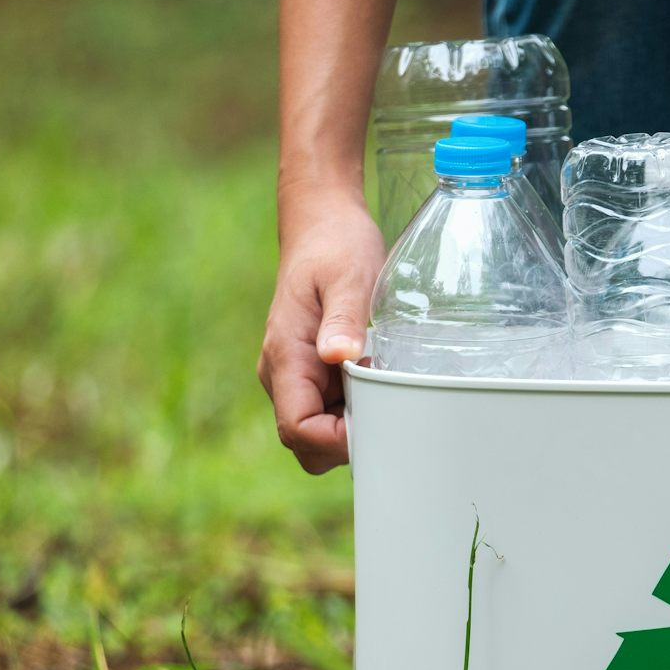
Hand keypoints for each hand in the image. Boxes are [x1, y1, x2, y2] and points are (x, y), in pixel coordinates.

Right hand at [258, 192, 385, 473]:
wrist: (323, 226)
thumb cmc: (336, 247)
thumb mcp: (348, 277)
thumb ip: (343, 318)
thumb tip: (338, 356)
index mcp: (285, 356)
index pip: (298, 428)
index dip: (337, 440)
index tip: (377, 418)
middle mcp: (282, 374)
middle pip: (305, 443)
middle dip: (345, 443)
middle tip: (388, 409)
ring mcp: (295, 376)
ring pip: (316, 434)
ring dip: (351, 428)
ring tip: (384, 390)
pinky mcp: (311, 373)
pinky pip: (328, 412)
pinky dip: (354, 411)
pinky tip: (379, 382)